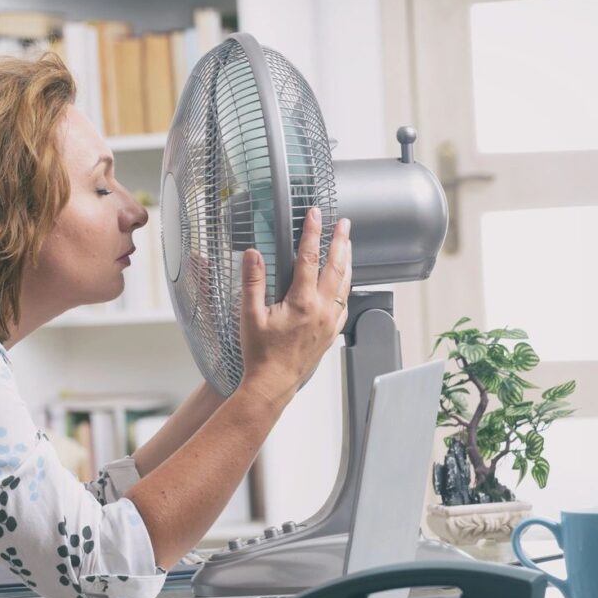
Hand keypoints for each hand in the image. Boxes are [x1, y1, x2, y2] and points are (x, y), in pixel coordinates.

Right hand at [238, 207, 351, 405]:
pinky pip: (344, 304)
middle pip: (336, 267)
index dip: (313, 232)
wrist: (273, 383)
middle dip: (340, 241)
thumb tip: (253, 254)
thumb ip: (252, 282)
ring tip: (348, 245)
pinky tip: (344, 283)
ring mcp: (329, 323)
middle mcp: (321, 310)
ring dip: (347, 262)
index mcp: (302, 302)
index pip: (309, 258)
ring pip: (345, 285)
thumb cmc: (260, 353)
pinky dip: (346, 287)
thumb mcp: (249, 315)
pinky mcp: (330, 334)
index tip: (315, 214)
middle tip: (344, 223)